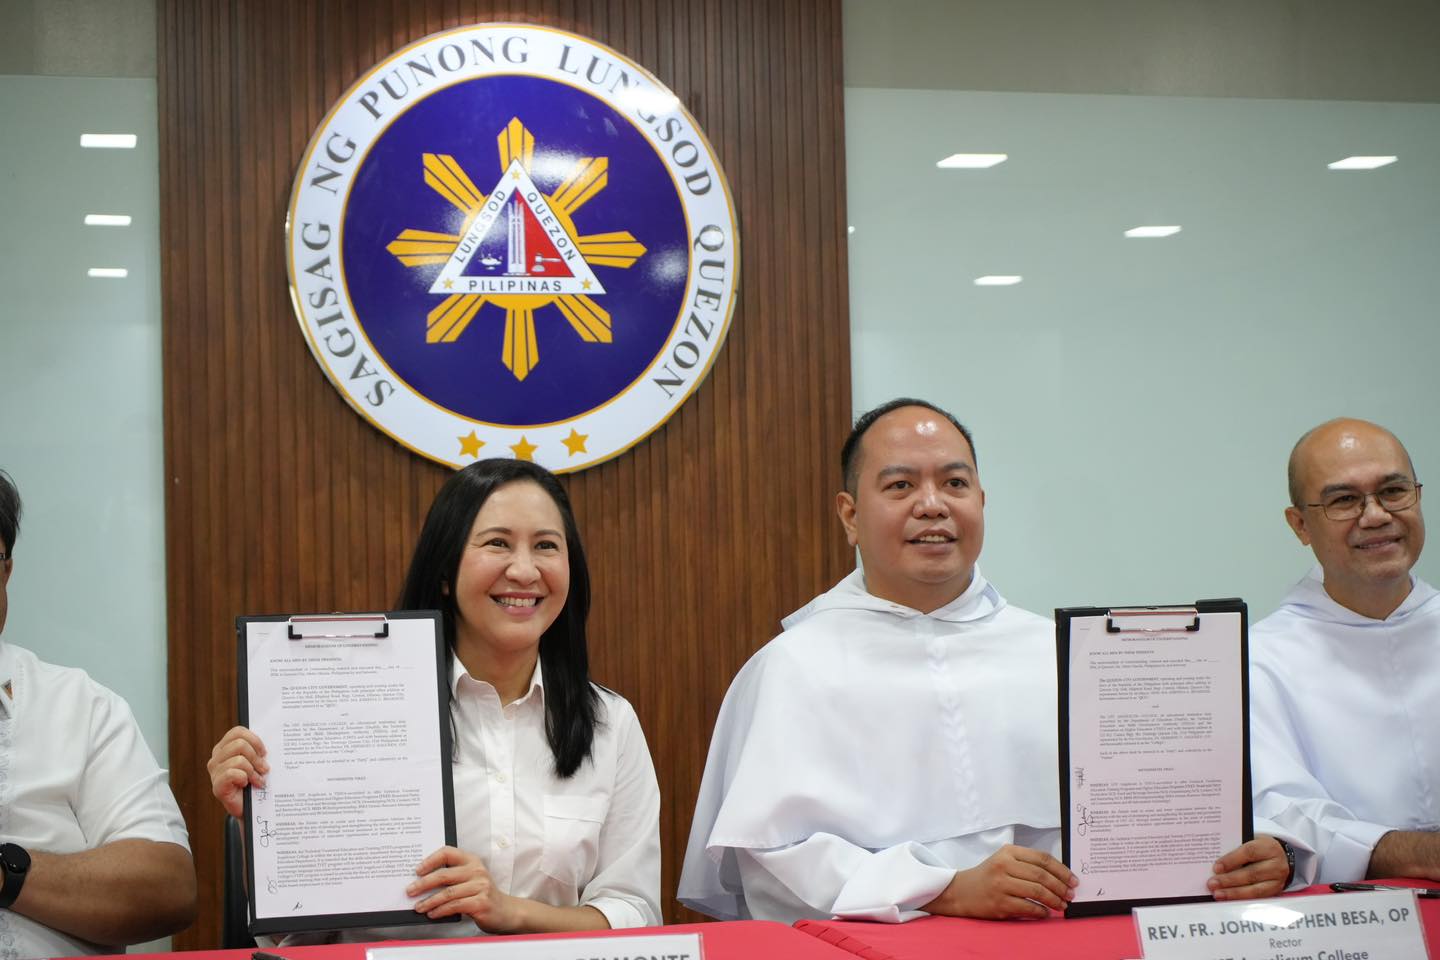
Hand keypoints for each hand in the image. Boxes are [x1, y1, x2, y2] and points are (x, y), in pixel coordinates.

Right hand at [206, 725, 267, 818]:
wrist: (250, 808)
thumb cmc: (253, 783)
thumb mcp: (256, 763)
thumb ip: (257, 750)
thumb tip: (271, 741)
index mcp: (224, 748)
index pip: (237, 732)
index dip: (254, 740)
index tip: (264, 752)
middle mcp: (216, 758)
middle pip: (240, 744)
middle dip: (256, 757)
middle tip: (264, 768)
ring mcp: (215, 772)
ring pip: (239, 759)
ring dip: (253, 770)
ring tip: (257, 779)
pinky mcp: (217, 786)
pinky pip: (233, 773)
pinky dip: (245, 778)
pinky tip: (247, 785)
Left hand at [408, 846, 521, 931]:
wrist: (505, 911)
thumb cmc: (482, 895)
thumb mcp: (470, 879)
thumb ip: (452, 877)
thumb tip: (422, 882)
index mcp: (472, 860)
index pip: (448, 853)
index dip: (430, 860)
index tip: (417, 870)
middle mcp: (477, 871)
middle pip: (444, 875)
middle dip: (423, 884)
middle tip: (410, 891)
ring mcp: (480, 886)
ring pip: (447, 893)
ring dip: (429, 901)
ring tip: (418, 907)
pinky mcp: (481, 902)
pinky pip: (454, 906)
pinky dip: (440, 910)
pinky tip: (432, 914)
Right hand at [923, 844, 1077, 918]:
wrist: (962, 891)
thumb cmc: (989, 876)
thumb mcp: (1005, 860)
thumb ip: (1028, 864)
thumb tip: (1060, 876)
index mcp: (1009, 852)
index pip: (1042, 859)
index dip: (1062, 870)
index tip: (1073, 880)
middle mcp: (1004, 866)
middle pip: (1042, 876)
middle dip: (1061, 887)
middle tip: (1070, 895)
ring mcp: (1001, 885)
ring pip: (1037, 892)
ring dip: (1054, 900)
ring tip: (1061, 905)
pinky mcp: (1000, 903)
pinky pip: (1028, 908)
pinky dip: (1041, 912)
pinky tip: (1045, 913)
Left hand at [1209, 836, 1289, 900]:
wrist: (1279, 856)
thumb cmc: (1259, 848)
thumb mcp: (1250, 842)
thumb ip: (1235, 850)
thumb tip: (1215, 864)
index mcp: (1268, 847)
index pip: (1249, 852)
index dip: (1231, 860)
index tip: (1216, 867)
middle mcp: (1276, 865)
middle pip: (1251, 874)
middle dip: (1229, 880)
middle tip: (1212, 883)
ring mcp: (1278, 880)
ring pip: (1255, 890)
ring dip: (1234, 893)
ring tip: (1218, 894)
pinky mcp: (1276, 892)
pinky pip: (1257, 898)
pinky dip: (1241, 899)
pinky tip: (1229, 899)